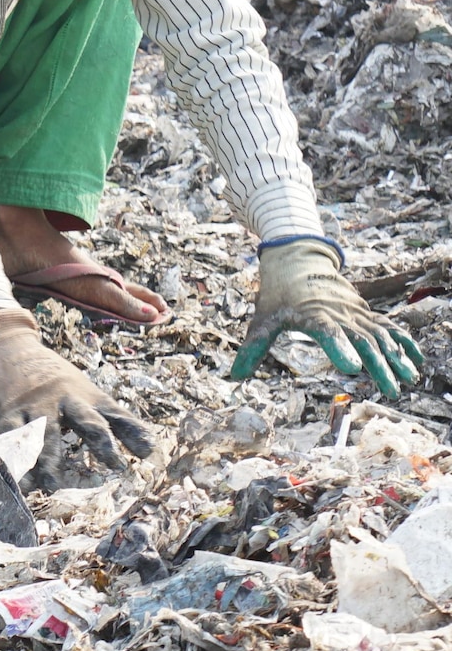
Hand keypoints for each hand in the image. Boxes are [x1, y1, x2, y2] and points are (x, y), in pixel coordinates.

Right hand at [0, 308, 149, 487]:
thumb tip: (152, 451)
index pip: (93, 422)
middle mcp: (42, 404)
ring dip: (13, 457)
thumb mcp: (92, 395)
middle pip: (49, 432)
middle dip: (51, 458)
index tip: (118, 468)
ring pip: (10, 432)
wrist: (10, 343)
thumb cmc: (60, 380)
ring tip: (16, 484)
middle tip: (56, 485)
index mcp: (73, 401)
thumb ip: (120, 422)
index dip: (105, 444)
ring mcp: (10, 404)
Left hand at [231, 239, 423, 398]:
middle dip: (379, 366)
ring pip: (380, 335)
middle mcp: (338, 313)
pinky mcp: (363, 310)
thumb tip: (234, 377)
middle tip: (390, 391)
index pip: (327, 333)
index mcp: (313, 315)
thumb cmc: (278, 293)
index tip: (350, 367)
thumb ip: (253, 348)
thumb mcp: (263, 318)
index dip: (339, 348)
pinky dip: (403, 341)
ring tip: (408, 380)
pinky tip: (416, 359)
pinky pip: (387, 325)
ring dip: (396, 357)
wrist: (297, 259)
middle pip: (363, 339)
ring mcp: (354, 311)